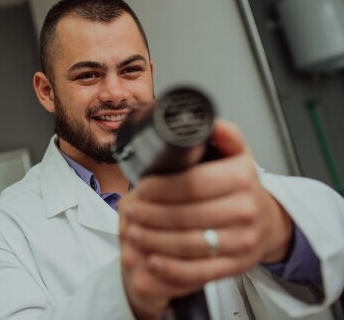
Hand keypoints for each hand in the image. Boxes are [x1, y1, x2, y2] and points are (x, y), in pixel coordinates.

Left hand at [118, 120, 292, 317]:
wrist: (267, 220)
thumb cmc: (239, 184)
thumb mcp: (235, 153)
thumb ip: (223, 135)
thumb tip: (211, 123)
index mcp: (242, 177)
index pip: (192, 183)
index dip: (160, 188)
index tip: (139, 188)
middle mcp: (246, 210)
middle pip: (186, 215)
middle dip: (149, 214)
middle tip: (127, 210)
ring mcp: (243, 241)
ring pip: (189, 245)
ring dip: (153, 240)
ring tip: (132, 231)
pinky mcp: (237, 266)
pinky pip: (200, 272)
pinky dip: (172, 268)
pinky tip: (153, 259)